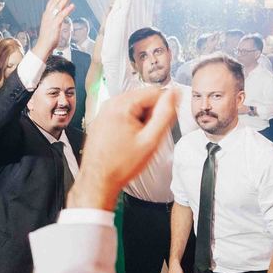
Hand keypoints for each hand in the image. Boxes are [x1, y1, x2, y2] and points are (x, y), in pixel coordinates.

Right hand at [34, 0, 74, 55]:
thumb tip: (60, 15)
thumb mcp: (50, 25)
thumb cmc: (48, 37)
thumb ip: (55, 19)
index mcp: (46, 14)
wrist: (43, 46)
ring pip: (58, 6)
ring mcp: (51, 20)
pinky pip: (62, 16)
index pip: (52, 1)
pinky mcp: (55, 25)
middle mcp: (48, 15)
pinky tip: (72, 5)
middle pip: (55, 1)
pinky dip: (67, 10)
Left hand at [67, 86, 177, 210]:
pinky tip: (126, 142)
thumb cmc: (120, 165)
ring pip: (134, 108)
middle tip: (146, 137)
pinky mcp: (102, 120)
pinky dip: (130, 126)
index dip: (163, 109)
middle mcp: (110, 103)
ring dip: (141, 122)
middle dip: (150, 116)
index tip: (159, 127)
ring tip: (136, 141)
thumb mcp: (150, 140)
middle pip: (144, 99)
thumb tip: (174, 94)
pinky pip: (123, 115)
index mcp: (122, 104)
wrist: (98, 181)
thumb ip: (165, 114)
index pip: (155, 92)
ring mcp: (104, 111)